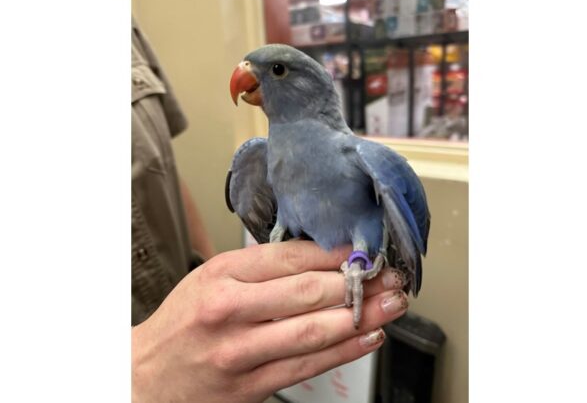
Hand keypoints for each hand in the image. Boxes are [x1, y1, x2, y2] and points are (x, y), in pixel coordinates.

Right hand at [132, 241, 408, 402]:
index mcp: (220, 276)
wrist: (146, 376)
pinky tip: (367, 337)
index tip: (363, 250)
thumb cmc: (183, 322)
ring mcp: (240, 352)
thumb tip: (318, 258)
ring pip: (313, 332)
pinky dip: (343, 351)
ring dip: (361, 316)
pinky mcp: (251, 386)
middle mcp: (229, 311)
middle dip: (357, 283)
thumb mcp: (210, 278)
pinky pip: (307, 367)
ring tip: (390, 304)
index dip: (334, 254)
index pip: (288, 258)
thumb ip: (258, 268)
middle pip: (307, 292)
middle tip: (388, 276)